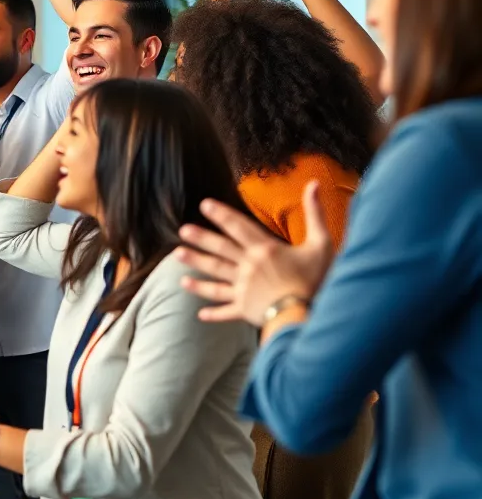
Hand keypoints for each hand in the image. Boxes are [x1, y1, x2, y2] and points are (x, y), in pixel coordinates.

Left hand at [175, 181, 335, 325]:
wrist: (306, 315)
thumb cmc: (317, 280)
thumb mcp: (321, 244)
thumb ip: (315, 214)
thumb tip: (313, 183)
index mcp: (265, 250)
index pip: (239, 227)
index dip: (222, 215)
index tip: (204, 205)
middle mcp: (248, 267)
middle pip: (220, 249)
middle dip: (201, 238)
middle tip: (182, 230)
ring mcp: (244, 289)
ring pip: (215, 275)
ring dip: (196, 265)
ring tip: (177, 257)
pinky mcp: (245, 309)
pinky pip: (225, 310)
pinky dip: (213, 312)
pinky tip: (199, 313)